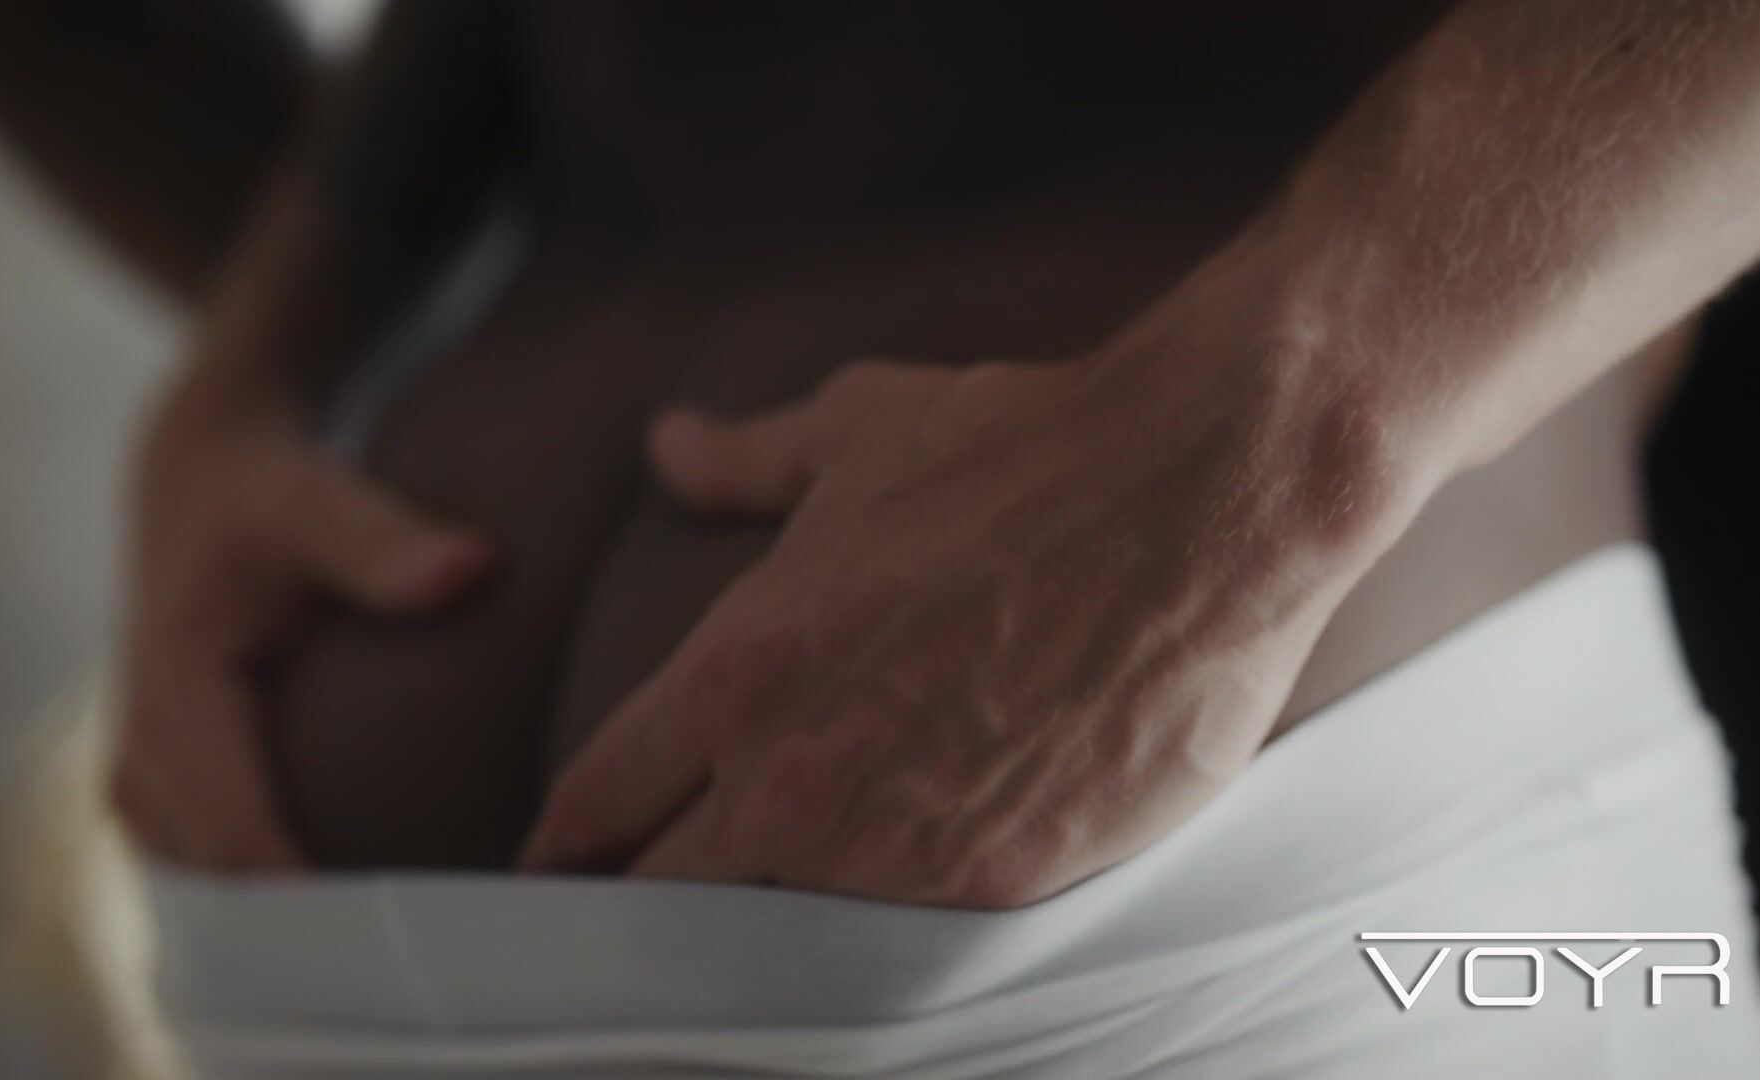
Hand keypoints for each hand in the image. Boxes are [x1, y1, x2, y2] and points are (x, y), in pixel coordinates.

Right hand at [112, 365, 489, 871]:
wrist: (198, 480)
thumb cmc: (262, 493)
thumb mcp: (313, 498)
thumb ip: (384, 540)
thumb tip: (475, 570)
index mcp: (174, 694)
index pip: (243, 834)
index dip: (323, 886)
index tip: (415, 914)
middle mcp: (143, 752)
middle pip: (234, 876)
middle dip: (323, 909)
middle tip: (434, 924)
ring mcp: (145, 779)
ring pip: (222, 881)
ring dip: (300, 900)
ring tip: (408, 907)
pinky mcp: (166, 787)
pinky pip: (219, 862)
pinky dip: (278, 874)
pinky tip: (361, 875)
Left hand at [519, 290, 1402, 906]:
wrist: (1202, 493)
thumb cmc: (1028, 451)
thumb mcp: (858, 432)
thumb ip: (746, 462)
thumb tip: (671, 441)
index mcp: (738, 669)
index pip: (601, 799)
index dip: (565, 846)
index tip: (557, 867)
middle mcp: (796, 777)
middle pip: (667, 897)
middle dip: (647, 905)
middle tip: (648, 907)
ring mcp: (896, 850)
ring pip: (779, 941)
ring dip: (768, 927)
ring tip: (771, 917)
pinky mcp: (998, 890)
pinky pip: (904, 950)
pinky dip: (884, 937)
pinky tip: (890, 916)